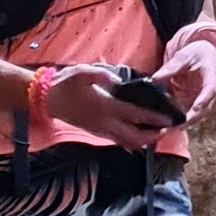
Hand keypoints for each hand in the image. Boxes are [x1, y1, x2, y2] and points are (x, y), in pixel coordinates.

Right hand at [44, 61, 181, 145]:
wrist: (47, 99)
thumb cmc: (65, 83)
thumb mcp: (82, 72)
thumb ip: (101, 75)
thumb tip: (118, 81)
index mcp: (104, 106)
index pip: (135, 115)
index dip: (153, 119)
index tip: (168, 119)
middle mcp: (104, 123)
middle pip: (134, 138)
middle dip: (152, 136)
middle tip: (166, 129)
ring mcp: (100, 130)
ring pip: (126, 143)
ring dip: (143, 140)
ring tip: (156, 132)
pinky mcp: (96, 132)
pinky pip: (118, 141)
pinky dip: (131, 140)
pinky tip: (139, 132)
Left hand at [155, 22, 215, 125]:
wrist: (206, 55)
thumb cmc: (197, 54)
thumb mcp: (184, 56)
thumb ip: (171, 67)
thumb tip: (154, 78)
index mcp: (212, 77)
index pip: (209, 90)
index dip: (202, 101)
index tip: (194, 109)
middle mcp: (211, 92)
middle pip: (203, 109)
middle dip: (189, 119)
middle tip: (174, 126)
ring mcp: (205, 100)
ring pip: (196, 115)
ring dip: (183, 122)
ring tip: (166, 128)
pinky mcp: (196, 104)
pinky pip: (189, 114)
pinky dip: (179, 119)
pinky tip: (165, 123)